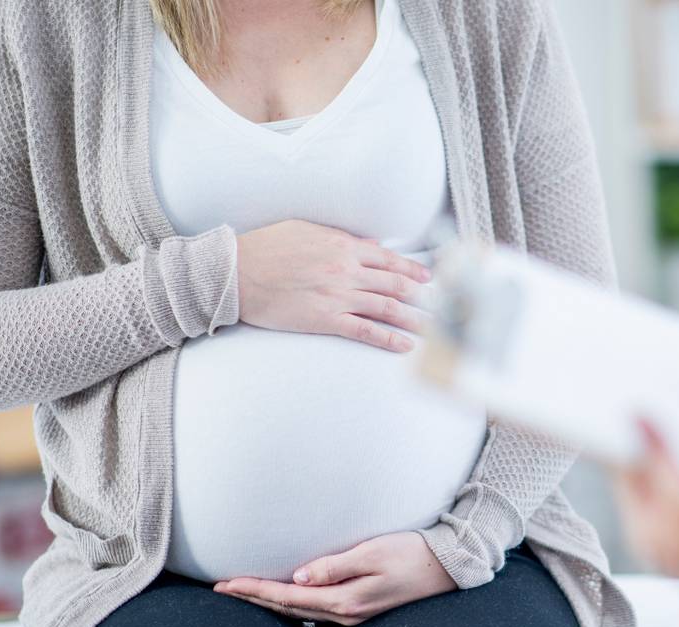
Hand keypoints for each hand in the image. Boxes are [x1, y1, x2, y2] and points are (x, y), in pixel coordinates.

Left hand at [214, 531, 455, 625]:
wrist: (449, 568)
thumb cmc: (413, 554)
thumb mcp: (373, 553)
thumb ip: (334, 566)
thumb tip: (298, 577)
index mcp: (344, 600)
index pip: (287, 596)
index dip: (254, 590)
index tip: (225, 585)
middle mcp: (345, 613)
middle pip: (288, 609)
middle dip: (254, 599)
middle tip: (221, 590)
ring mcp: (353, 615)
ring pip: (300, 613)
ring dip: (270, 604)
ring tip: (245, 595)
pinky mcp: (361, 609)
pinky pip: (315, 611)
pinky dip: (292, 605)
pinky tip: (285, 599)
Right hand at [236, 219, 433, 352]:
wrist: (234, 273)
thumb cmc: (265, 248)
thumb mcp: (305, 230)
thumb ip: (341, 237)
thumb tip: (370, 244)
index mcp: (342, 245)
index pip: (389, 259)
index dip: (414, 270)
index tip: (429, 279)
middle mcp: (346, 269)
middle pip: (396, 284)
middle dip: (423, 296)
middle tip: (443, 306)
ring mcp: (337, 296)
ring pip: (388, 308)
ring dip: (416, 319)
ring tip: (435, 329)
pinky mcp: (325, 320)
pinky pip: (365, 331)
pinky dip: (389, 338)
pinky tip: (405, 345)